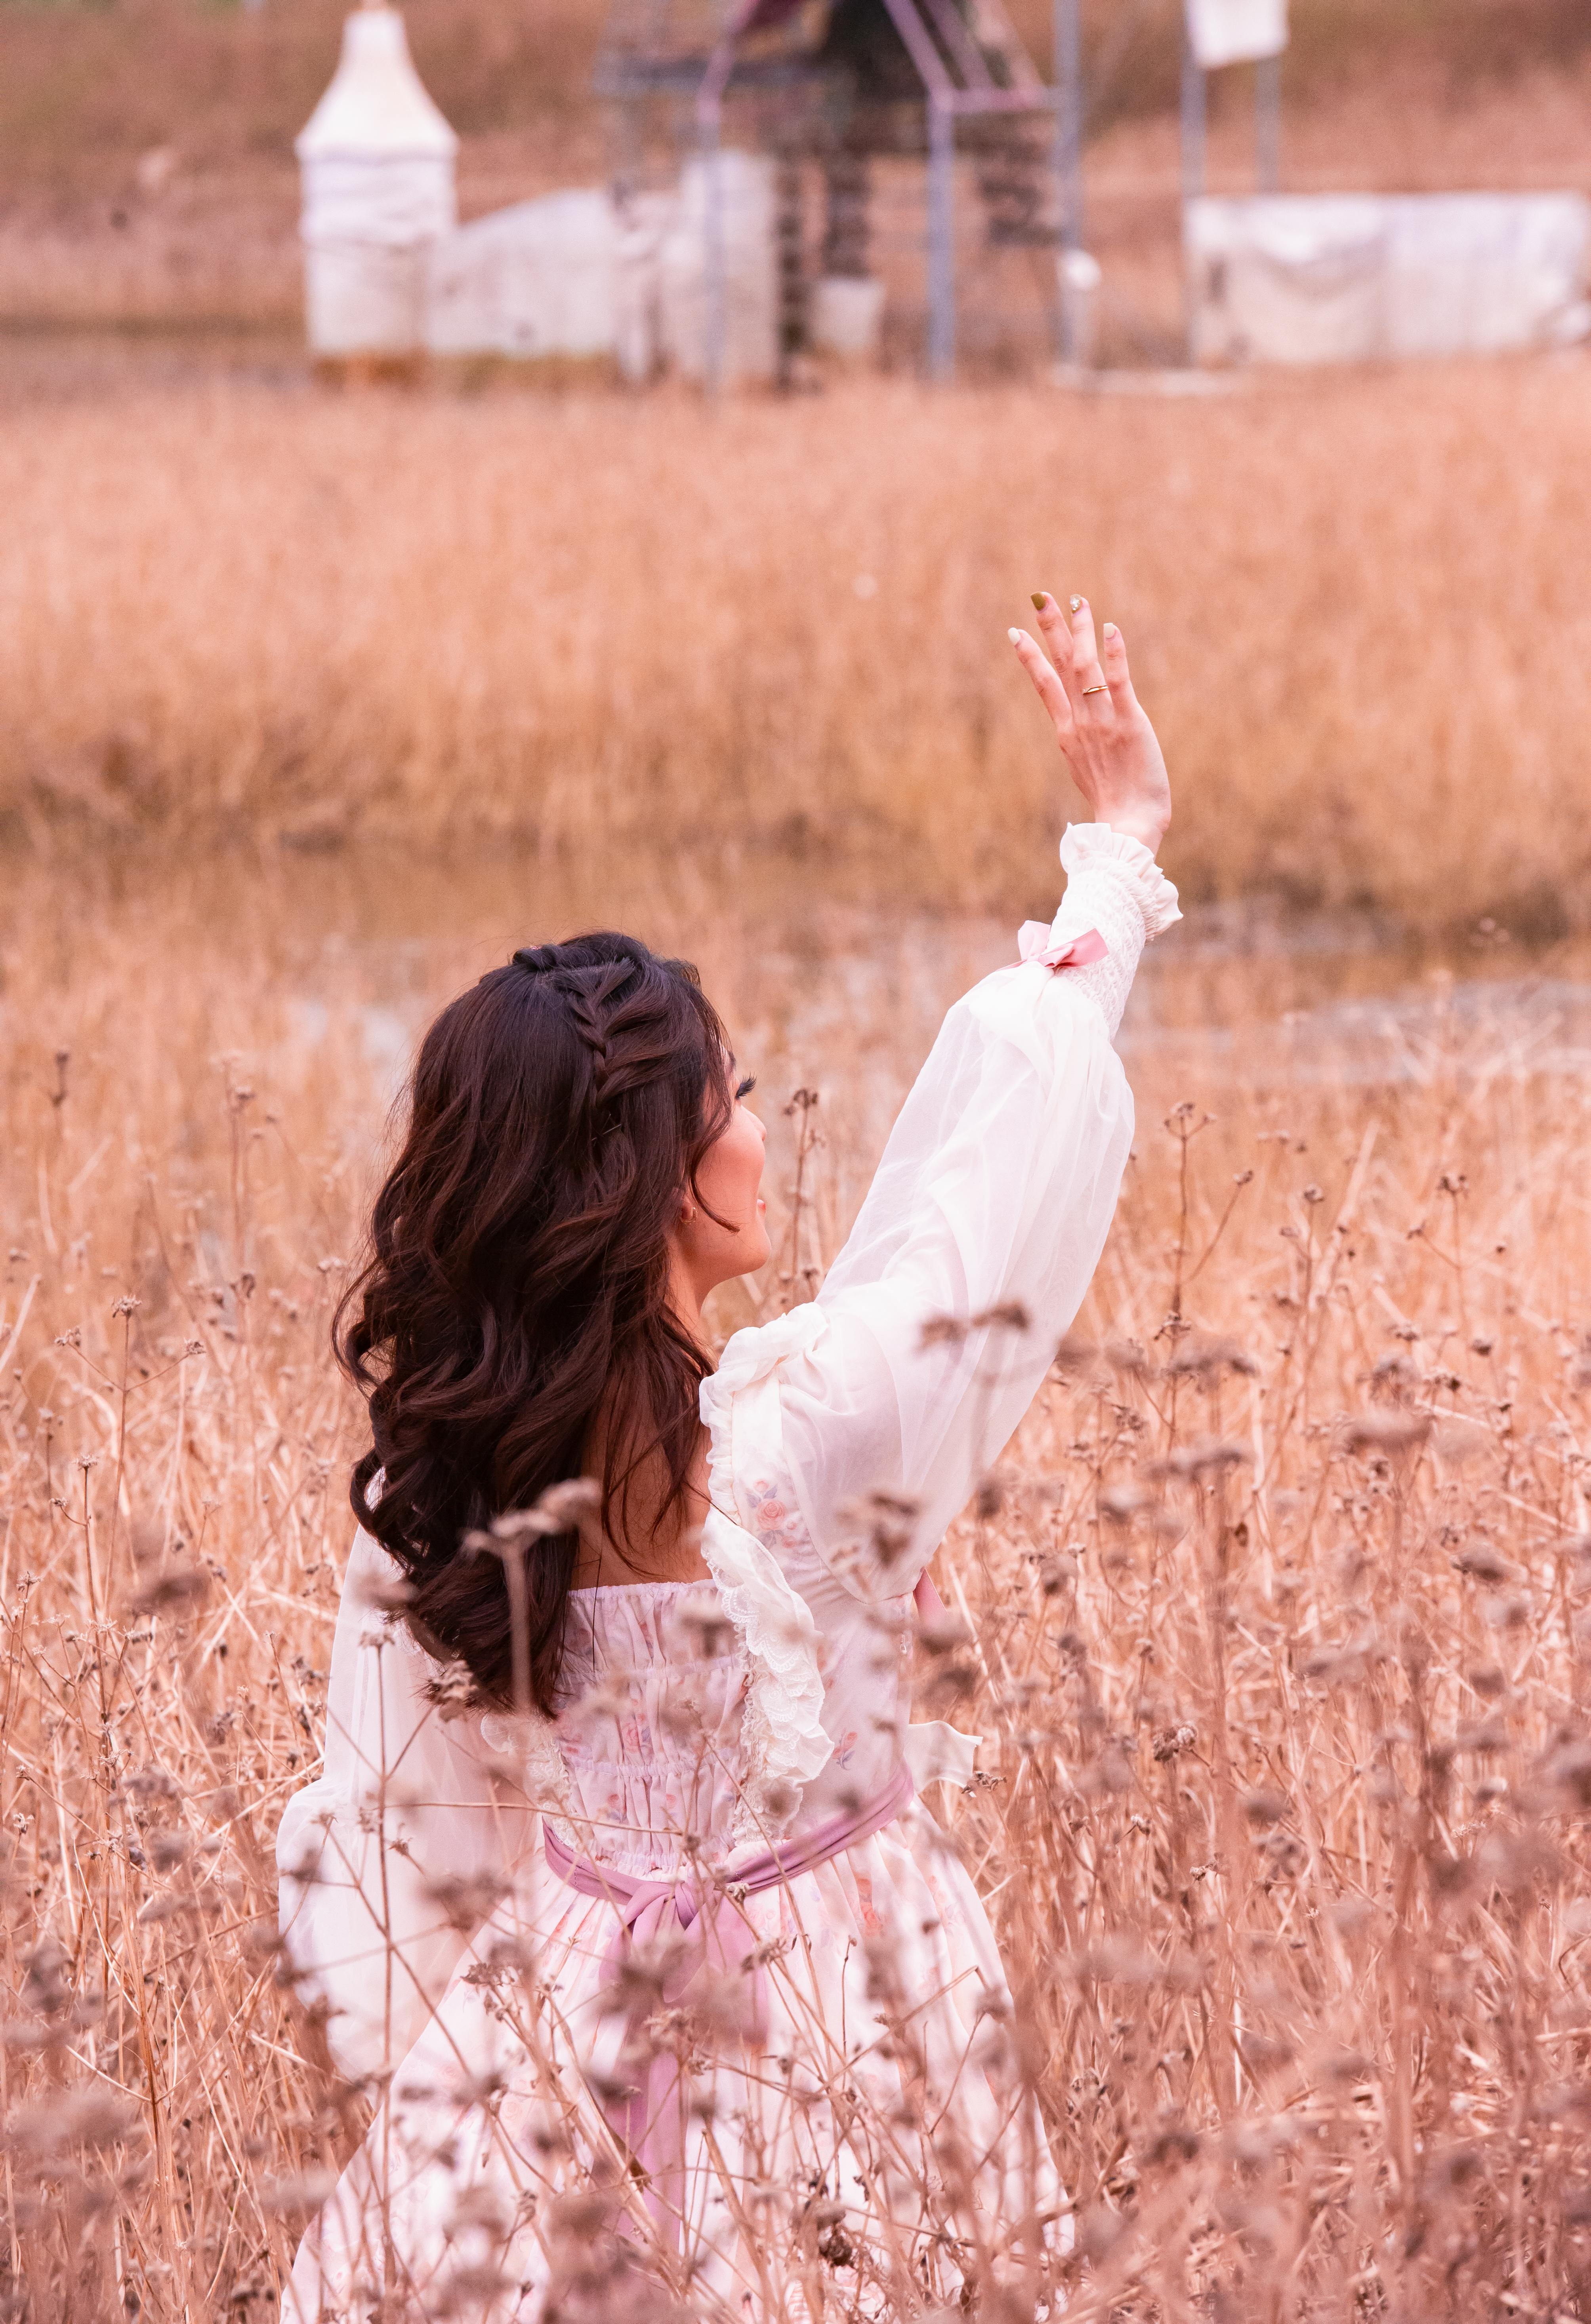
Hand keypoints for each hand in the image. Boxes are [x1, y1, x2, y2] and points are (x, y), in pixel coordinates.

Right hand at [1009, 593, 1171, 854]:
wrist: (1127, 825)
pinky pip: (1119, 683)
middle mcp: (1079, 722)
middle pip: (1060, 667)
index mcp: (1066, 732)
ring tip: (1078, 602)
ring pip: (1085, 668)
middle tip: (1040, 597)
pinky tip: (1110, 630)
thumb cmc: (1113, 803)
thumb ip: (1083, 743)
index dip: (1030, 656)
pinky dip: (1114, 655)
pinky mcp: (1129, 723)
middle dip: (1050, 630)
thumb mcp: (1087, 768)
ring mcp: (1102, 721)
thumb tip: (1075, 734)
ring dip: (1080, 632)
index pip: (1044, 685)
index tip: (1016, 632)